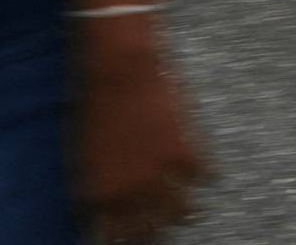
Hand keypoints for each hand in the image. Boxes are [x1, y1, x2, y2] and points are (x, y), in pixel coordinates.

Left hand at [77, 29, 206, 243]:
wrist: (120, 68)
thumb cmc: (92, 105)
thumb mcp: (83, 154)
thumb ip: (96, 187)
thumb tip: (102, 209)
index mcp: (102, 193)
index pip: (114, 235)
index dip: (121, 239)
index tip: (127, 239)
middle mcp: (133, 191)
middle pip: (150, 229)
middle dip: (154, 234)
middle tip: (161, 233)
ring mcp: (163, 172)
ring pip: (181, 211)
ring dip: (186, 214)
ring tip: (192, 215)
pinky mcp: (187, 150)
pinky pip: (204, 175)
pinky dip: (208, 176)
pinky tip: (211, 176)